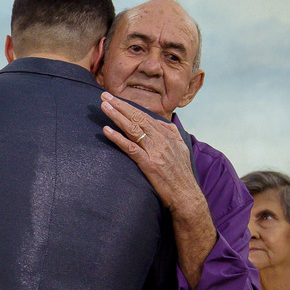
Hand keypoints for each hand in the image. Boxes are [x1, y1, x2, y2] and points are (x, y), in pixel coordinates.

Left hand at [100, 93, 202, 214]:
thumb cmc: (181, 174)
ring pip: (133, 128)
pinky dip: (118, 138)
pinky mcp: (149, 164)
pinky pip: (130, 148)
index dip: (129, 106)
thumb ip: (172, 135)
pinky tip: (107, 130)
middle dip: (120, 105)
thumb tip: (164, 124)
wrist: (186, 195)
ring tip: (104, 106)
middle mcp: (162, 139)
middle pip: (137, 118)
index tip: (116, 99)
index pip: (145, 116)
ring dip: (116, 116)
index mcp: (169, 134)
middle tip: (104, 95)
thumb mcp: (181, 149)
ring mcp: (155, 151)